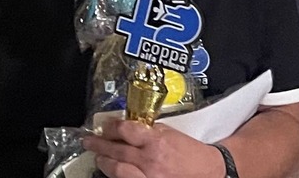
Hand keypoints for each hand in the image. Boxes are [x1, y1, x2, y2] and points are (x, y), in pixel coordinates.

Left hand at [81, 118, 223, 177]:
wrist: (209, 172)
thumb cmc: (191, 153)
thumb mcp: (171, 133)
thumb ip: (149, 131)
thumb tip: (127, 128)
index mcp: (156, 141)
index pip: (126, 130)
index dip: (111, 126)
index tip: (104, 125)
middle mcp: (150, 159)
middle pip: (117, 150)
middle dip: (100, 145)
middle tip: (89, 141)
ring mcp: (149, 176)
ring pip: (117, 170)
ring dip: (105, 162)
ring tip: (99, 157)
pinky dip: (118, 175)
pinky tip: (113, 171)